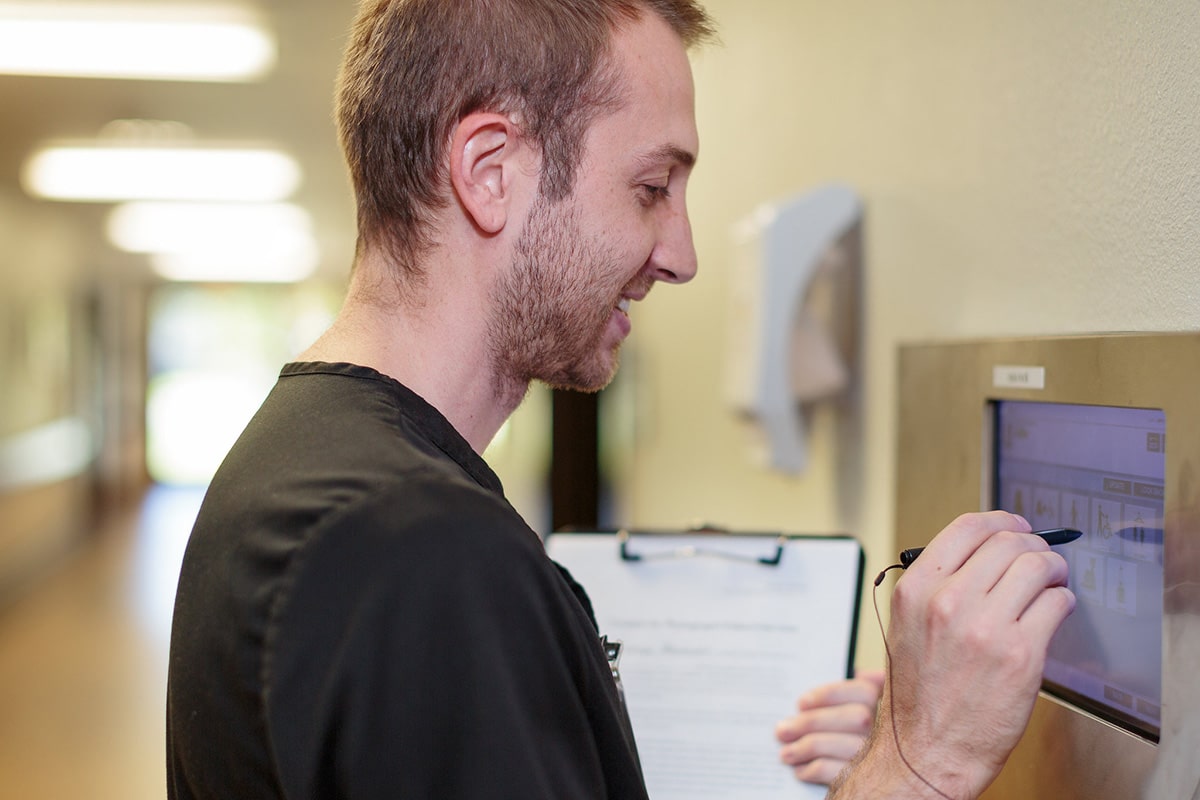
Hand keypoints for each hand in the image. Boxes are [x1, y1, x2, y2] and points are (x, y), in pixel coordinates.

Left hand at [775, 670, 883, 784]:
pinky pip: (843, 773)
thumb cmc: (836, 736)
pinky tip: (800, 770)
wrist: (852, 787)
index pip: (865, 690)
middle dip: (813, 722)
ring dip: (809, 748)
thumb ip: (839, 695)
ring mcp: (883, 758)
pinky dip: (816, 770)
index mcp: (882, 706)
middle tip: (781, 731)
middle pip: (857, 718)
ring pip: (850, 746)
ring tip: (785, 753)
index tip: (800, 703)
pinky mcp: (871, 782)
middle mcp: (890, 731)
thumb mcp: (840, 712)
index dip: (830, 694)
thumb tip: (828, 683)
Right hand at [829, 511, 1075, 799]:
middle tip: (1041, 557)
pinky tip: (1056, 609)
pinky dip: (1063, 601)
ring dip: (1053, 569)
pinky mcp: (1020, 655)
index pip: (966, 528)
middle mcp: (948, 602)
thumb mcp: (908, 625)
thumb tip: (983, 555)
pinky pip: (1056, 604)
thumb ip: (937, 585)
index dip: (1000, 521)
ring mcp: (985, 627)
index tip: (1014, 526)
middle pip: (1007, 542)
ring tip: (1053, 581)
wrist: (926, 748)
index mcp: (916, 590)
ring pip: (1037, 566)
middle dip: (1032, 545)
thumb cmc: (918, 694)